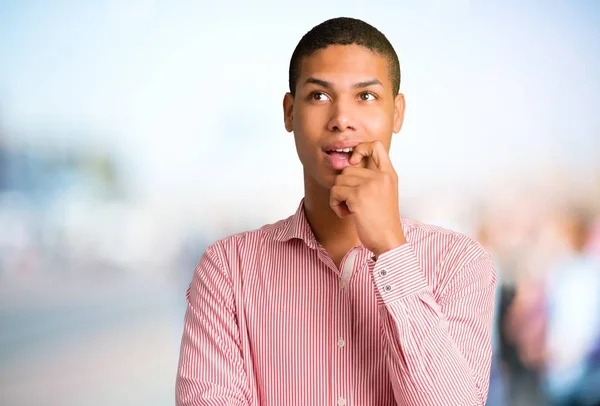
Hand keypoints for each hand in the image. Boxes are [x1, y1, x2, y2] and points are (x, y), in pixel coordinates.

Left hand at [329, 140, 405, 256]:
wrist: (388, 240)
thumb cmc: (383, 221)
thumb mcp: (384, 193)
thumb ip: (372, 178)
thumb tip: (348, 166)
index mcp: (389, 174)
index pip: (376, 146)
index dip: (361, 149)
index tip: (354, 163)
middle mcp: (381, 177)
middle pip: (348, 169)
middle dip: (344, 187)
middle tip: (352, 203)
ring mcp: (370, 185)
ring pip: (339, 181)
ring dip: (339, 197)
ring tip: (350, 209)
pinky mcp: (358, 196)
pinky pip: (335, 192)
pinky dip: (335, 204)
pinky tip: (346, 214)